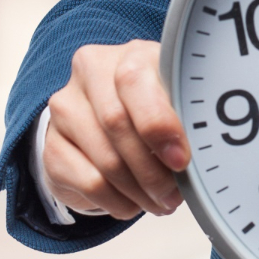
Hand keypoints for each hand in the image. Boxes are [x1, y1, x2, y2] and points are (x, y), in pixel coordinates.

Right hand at [42, 39, 189, 219]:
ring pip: (104, 160)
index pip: (134, 82)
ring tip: (160, 203)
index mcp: (129, 54)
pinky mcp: (51, 144)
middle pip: (117, 125)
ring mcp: (65, 107)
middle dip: (152, 170)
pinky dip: (116, 201)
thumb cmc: (153, 107)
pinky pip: (88, 182)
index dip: (159, 125)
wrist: (105, 117)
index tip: (181, 160)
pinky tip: (132, 203)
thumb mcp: (173, 100)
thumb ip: (185, 114)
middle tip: (173, 196)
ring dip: (138, 192)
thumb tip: (208, 151)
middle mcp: (90, 72)